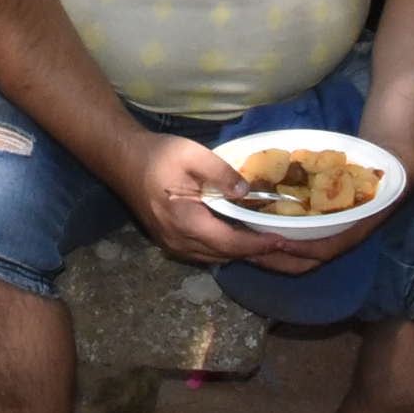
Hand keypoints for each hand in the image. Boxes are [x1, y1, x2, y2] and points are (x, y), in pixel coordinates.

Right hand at [120, 132, 291, 268]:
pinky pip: (206, 253)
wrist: (121, 160)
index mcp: (185, 222)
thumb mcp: (191, 154)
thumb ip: (221, 173)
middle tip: (292, 251)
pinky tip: (244, 241)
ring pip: (217, 258)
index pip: (230, 243)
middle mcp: (180, 242)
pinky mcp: (171, 242)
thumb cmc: (157, 154)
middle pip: (227, 256)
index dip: (260, 245)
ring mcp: (174, 245)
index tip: (286, 241)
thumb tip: (247, 192)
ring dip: (244, 255)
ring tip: (274, 248)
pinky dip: (228, 250)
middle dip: (260, 255)